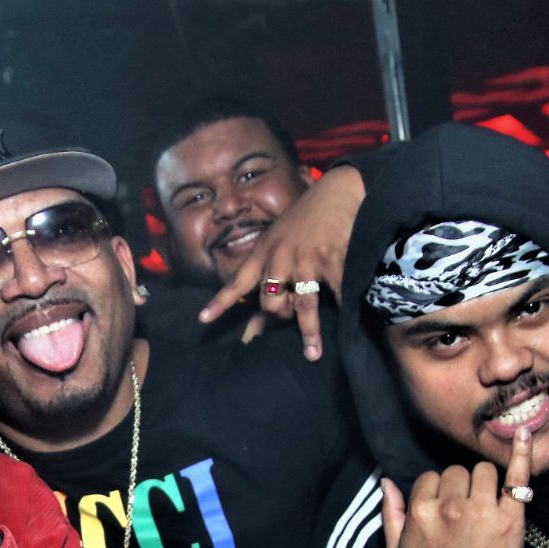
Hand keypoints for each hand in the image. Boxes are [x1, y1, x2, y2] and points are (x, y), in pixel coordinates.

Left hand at [197, 165, 364, 359]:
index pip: (237, 281)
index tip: (203, 320)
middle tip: (288, 319)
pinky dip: (340, 310)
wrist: (336, 192)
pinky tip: (345, 322)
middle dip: (277, 316)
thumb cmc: (305, 219)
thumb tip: (257, 307)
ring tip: (312, 354)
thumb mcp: (277, 237)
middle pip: (270, 302)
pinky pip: (334, 294)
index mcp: (264, 252)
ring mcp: (307, 259)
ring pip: (302, 305)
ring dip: (308, 332)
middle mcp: (281, 258)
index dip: (220, 302)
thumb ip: (266, 268)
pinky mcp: (333, 259)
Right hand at [382, 429, 531, 547]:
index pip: (430, 478)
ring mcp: (482, 512)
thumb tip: (386, 481)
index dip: (438, 492)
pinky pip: (516, 480)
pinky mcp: (509, 521)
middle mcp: (449, 508)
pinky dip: (521, 456)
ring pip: (483, 472)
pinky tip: (523, 435)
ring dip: (484, 484)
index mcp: (420, 513)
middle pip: (456, 473)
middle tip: (466, 513)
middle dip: (460, 488)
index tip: (445, 511)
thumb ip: (390, 514)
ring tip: (486, 508)